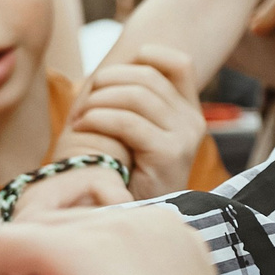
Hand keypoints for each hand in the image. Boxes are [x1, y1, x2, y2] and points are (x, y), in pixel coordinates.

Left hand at [70, 44, 205, 199]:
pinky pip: (129, 122)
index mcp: (189, 113)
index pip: (180, 65)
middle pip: (148, 77)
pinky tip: (82, 128)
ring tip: (80, 118)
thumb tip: (106, 74)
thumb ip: (132, 107)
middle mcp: (193, 122)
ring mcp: (185, 138)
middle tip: (84, 99)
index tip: (120, 68)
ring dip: (99, 101)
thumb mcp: (135, 138)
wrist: (135, 220)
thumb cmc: (126, 177)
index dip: (151, 55)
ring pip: (137, 96)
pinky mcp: (170, 154)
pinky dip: (99, 118)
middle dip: (108, 80)